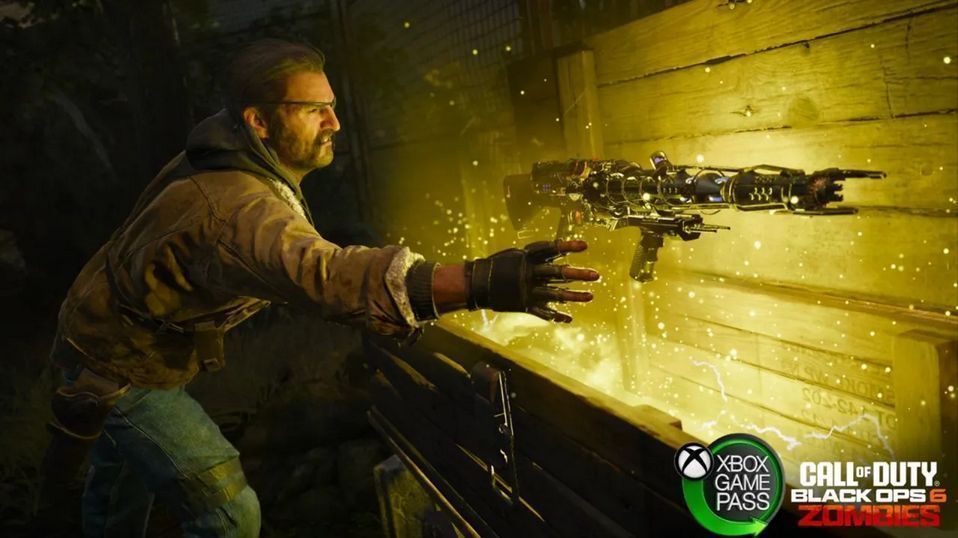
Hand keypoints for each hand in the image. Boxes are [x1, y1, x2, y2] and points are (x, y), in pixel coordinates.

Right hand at [466, 239, 599, 322]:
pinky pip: (543, 312)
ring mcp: (527, 291)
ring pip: (555, 294)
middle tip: (596, 275)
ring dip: (574, 296)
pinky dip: (556, 316)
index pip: (550, 249)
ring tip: (591, 296)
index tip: (585, 245)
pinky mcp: (523, 305)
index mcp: (526, 258)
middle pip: (557, 273)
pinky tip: (569, 318)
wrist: (477, 284)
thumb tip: (558, 254)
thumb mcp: (515, 255)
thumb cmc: (497, 265)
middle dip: (578, 275)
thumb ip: (535, 257)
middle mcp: (529, 274)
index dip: (567, 246)